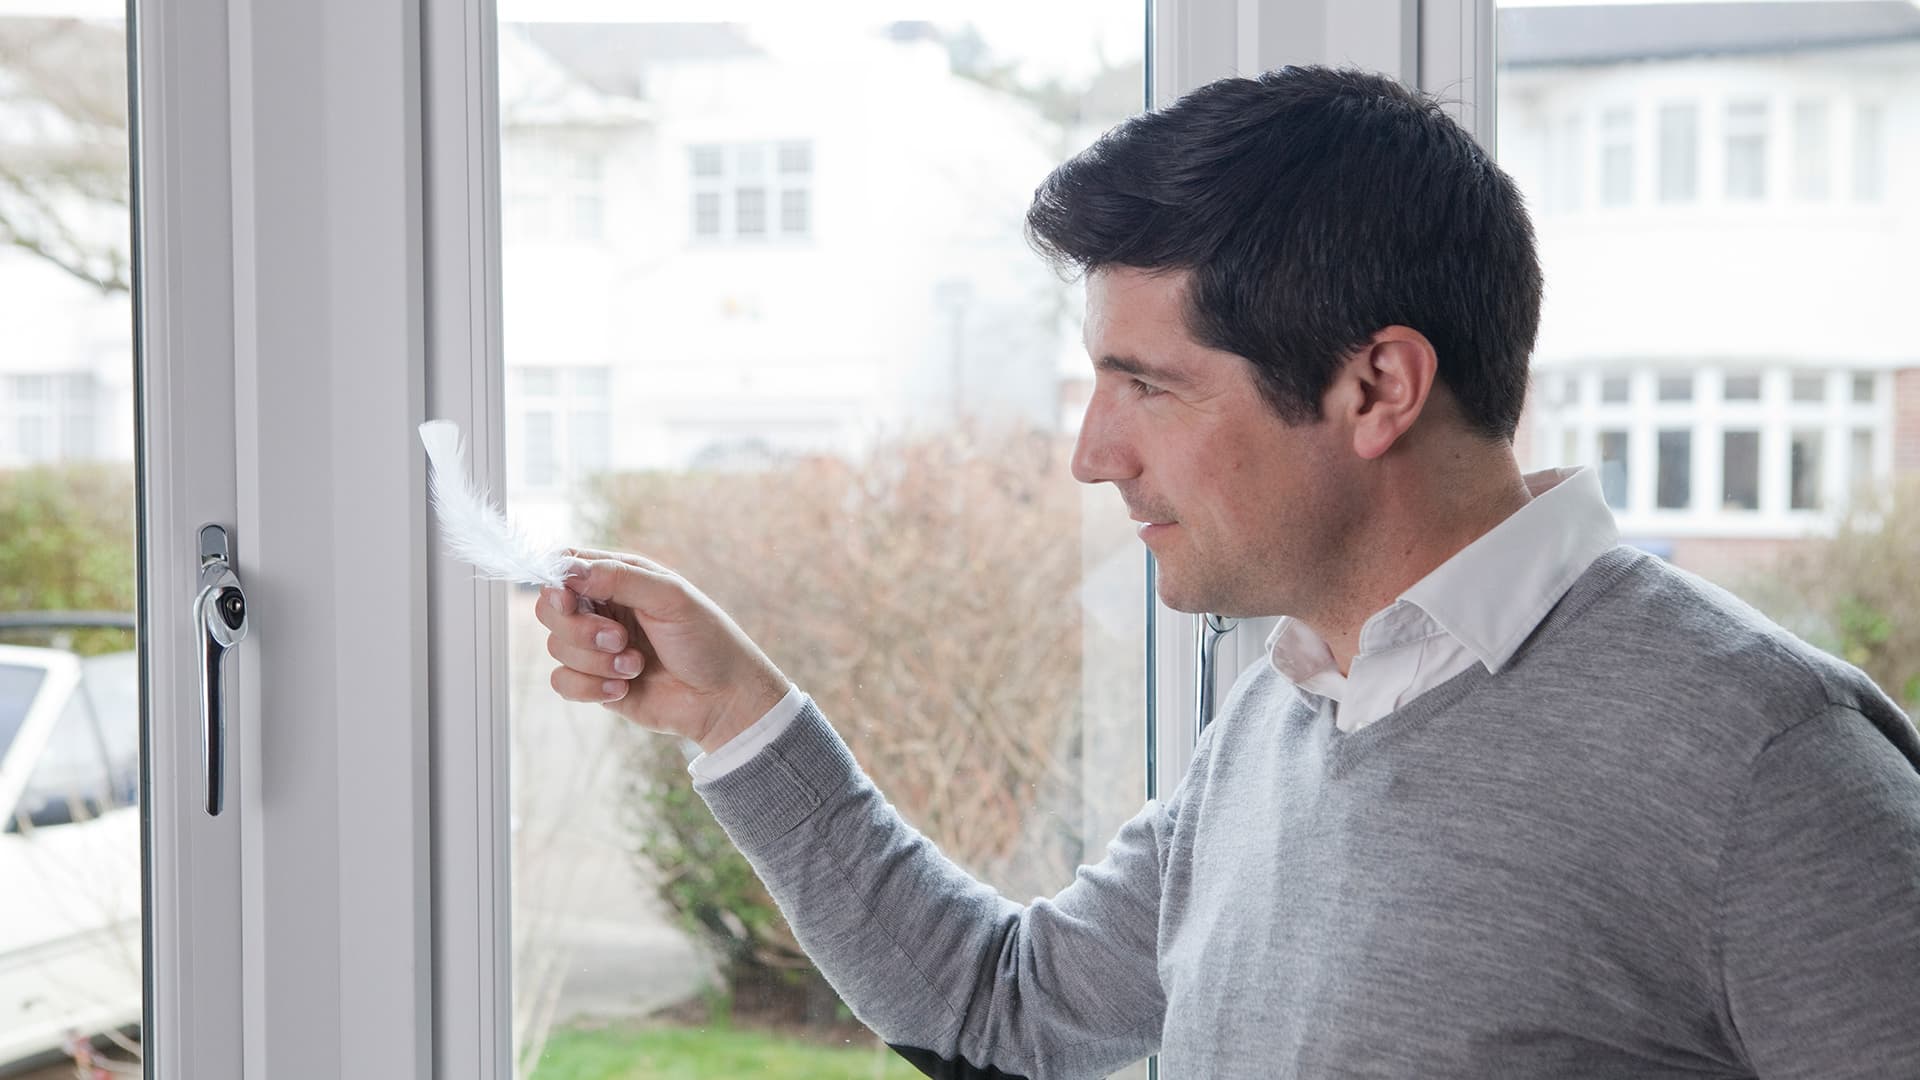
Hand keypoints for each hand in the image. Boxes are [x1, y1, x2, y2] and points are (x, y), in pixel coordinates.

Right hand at [536, 547, 789, 752]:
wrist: (723, 699)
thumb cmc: (706, 641)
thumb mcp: (670, 598)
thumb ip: (619, 578)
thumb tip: (569, 571)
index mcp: (620, 579)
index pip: (566, 567)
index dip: (557, 583)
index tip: (569, 600)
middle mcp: (603, 610)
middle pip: (550, 608)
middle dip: (579, 628)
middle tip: (619, 638)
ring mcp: (596, 648)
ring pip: (556, 647)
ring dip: (596, 661)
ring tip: (636, 666)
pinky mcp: (595, 683)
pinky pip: (561, 682)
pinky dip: (590, 687)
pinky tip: (624, 688)